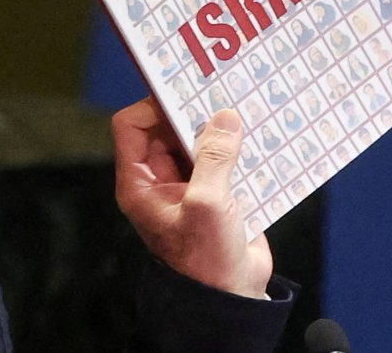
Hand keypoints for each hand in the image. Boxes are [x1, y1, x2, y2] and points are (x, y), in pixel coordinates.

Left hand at [112, 98, 272, 297]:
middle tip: (221, 93)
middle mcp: (159, 180)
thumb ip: (215, 158)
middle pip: (167, 128)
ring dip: (218, 128)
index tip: (186, 93)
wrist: (233, 298)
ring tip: (243, 109)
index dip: (154, 105)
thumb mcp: (208, 204)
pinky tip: (259, 135)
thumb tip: (225, 117)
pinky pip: (222, 158)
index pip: (132, 126)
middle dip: (192, 112)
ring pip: (197, 141)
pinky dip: (237, 147)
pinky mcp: (216, 192)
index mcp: (140, 182)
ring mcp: (188, 185)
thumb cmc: (207, 260)